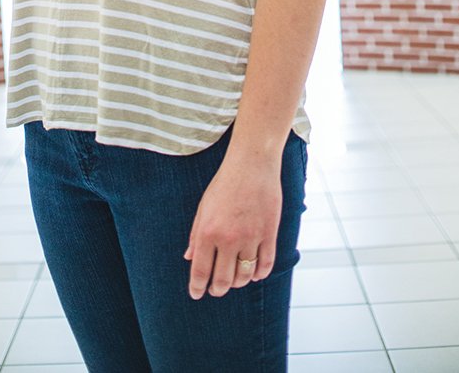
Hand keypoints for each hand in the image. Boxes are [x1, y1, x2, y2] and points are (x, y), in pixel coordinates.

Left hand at [183, 151, 282, 299]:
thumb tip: (189, 258)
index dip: (197, 287)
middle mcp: (229, 238)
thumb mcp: (203, 206)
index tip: (197, 294)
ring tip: (234, 280)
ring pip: (245, 276)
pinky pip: (265, 264)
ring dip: (239, 283)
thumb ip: (196, 234)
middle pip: (223, 280)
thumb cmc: (225, 183)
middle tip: (215, 290)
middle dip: (218, 290)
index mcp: (208, 231)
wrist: (252, 163)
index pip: (200, 270)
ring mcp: (251, 237)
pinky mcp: (269, 233)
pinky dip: (259, 274)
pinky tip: (254, 274)